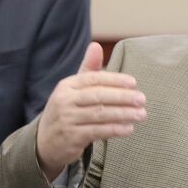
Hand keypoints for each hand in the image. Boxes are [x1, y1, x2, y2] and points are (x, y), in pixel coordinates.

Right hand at [36, 42, 146, 180]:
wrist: (45, 142)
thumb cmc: (67, 110)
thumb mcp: (74, 89)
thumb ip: (88, 69)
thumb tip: (96, 45)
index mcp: (67, 86)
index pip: (93, 79)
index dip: (115, 80)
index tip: (134, 83)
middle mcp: (65, 101)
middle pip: (98, 96)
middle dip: (122, 97)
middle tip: (142, 99)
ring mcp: (67, 119)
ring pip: (100, 114)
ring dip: (123, 114)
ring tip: (142, 114)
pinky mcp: (71, 137)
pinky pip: (97, 131)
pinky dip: (115, 129)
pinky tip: (129, 129)